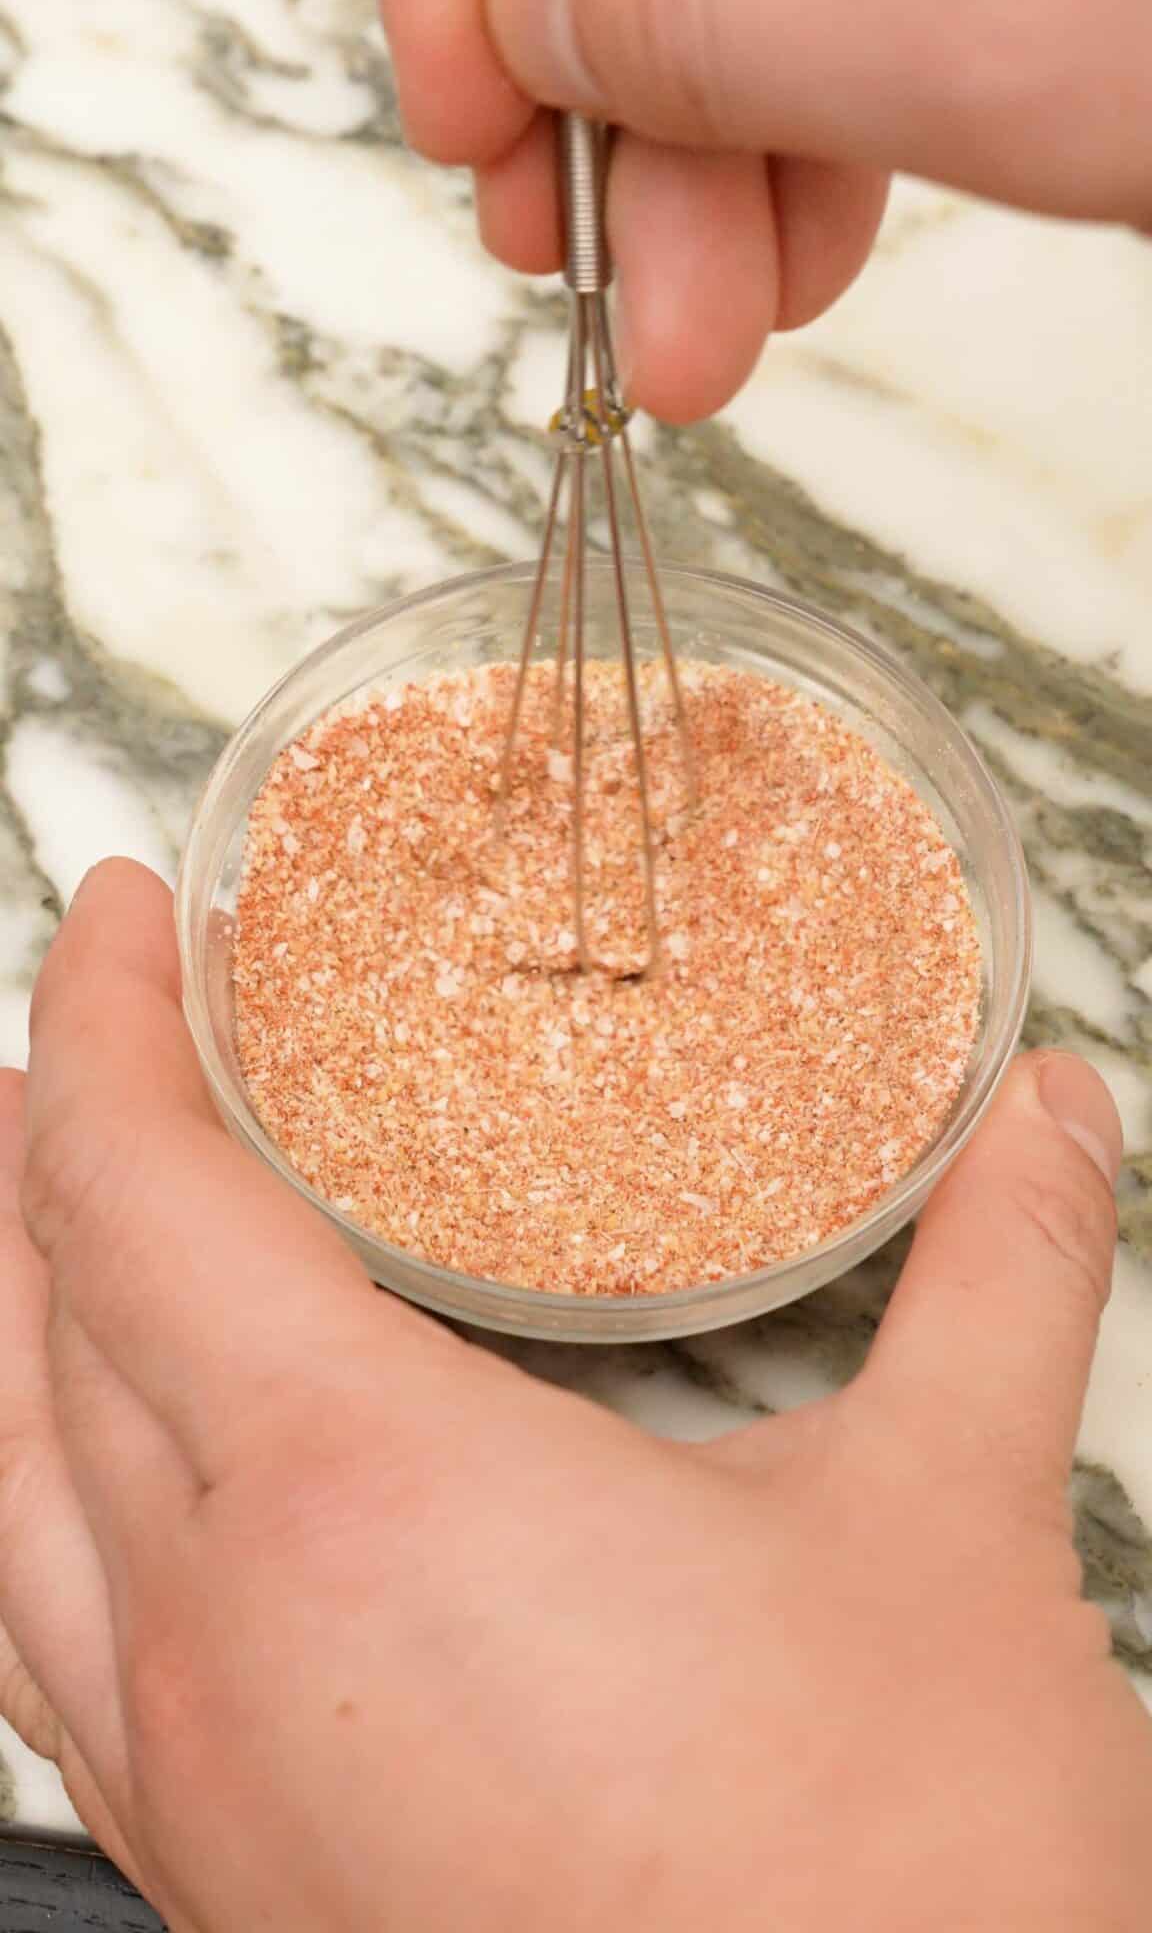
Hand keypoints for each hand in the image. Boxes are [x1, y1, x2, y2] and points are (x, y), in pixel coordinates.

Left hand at [2, 859, 1150, 1930]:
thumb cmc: (893, 1888)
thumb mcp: (952, 1529)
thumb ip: (995, 1278)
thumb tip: (1048, 1123)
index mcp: (359, 1500)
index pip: (136, 1195)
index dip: (111, 1029)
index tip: (130, 921)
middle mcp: (224, 1643)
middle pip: (38, 1328)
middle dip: (40, 1150)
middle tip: (85, 1042)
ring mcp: (202, 1789)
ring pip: (8, 1496)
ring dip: (7, 1329)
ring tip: (34, 1228)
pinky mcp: (234, 1891)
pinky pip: (54, 1654)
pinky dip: (38, 1509)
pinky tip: (93, 1502)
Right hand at [377, 0, 1150, 421]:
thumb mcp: (995, 28)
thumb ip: (733, 10)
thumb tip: (534, 17)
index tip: (465, 131)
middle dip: (599, 119)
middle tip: (586, 294)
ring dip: (695, 179)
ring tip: (698, 344)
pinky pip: (847, 20)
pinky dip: (799, 159)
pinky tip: (787, 275)